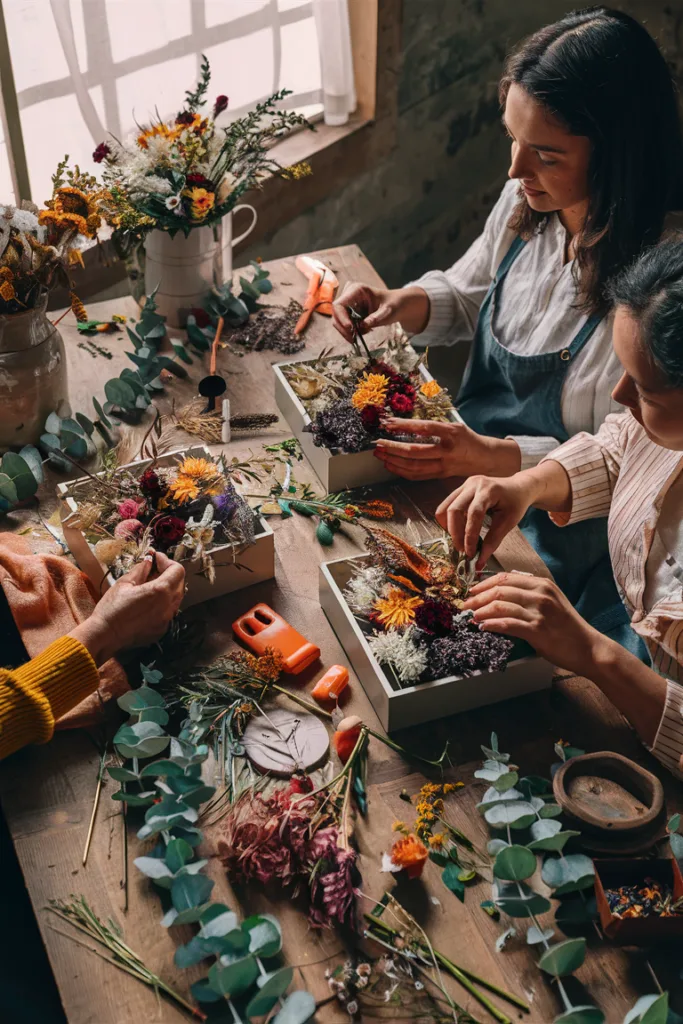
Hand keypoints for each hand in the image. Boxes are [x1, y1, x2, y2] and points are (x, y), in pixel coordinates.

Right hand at [71, 552, 185, 664]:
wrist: (105, 636)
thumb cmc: (112, 608)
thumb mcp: (124, 583)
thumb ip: (140, 570)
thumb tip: (149, 561)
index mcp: (160, 591)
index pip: (177, 570)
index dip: (167, 561)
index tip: (156, 559)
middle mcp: (168, 606)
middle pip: (180, 583)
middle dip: (168, 574)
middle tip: (153, 570)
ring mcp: (167, 619)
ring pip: (176, 598)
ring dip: (167, 589)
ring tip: (149, 586)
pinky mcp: (162, 629)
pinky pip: (168, 612)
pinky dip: (162, 604)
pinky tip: (147, 603)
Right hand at [332, 282, 429, 341]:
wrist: (397, 305)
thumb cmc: (394, 305)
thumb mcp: (388, 312)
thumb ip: (376, 317)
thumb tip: (362, 326)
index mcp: (357, 289)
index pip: (339, 305)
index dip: (341, 318)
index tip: (351, 329)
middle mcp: (349, 295)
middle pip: (336, 314)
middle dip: (344, 328)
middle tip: (356, 338)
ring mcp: (348, 304)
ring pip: (338, 321)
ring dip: (348, 331)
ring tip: (364, 333)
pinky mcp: (349, 312)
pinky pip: (344, 325)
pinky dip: (351, 331)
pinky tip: (364, 330)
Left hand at [375, 420, 520, 485]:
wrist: (485, 458)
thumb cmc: (468, 439)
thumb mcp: (455, 426)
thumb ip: (434, 426)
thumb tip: (406, 424)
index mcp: (452, 433)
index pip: (425, 428)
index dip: (405, 426)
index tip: (388, 423)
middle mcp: (448, 450)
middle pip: (416, 451)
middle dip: (393, 447)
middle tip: (378, 443)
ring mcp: (444, 465)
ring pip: (415, 466)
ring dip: (394, 461)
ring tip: (380, 454)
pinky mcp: (440, 475)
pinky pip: (418, 475)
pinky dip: (401, 471)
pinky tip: (390, 465)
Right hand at [436, 473, 534, 564]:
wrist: (517, 487)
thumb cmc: (516, 503)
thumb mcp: (509, 522)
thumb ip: (493, 541)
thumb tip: (479, 561)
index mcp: (489, 490)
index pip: (474, 514)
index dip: (469, 535)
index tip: (470, 553)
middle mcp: (474, 484)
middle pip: (454, 509)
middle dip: (455, 533)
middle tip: (462, 550)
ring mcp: (465, 485)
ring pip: (446, 507)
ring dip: (449, 528)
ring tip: (459, 541)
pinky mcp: (461, 489)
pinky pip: (447, 505)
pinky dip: (450, 521)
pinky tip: (459, 530)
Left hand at [463, 573, 600, 676]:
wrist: (588, 648)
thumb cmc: (567, 627)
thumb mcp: (551, 601)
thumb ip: (530, 594)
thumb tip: (502, 592)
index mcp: (542, 584)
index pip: (505, 578)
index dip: (484, 584)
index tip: (472, 592)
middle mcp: (540, 594)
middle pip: (499, 590)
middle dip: (478, 598)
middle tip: (465, 605)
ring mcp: (539, 612)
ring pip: (500, 605)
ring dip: (481, 611)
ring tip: (471, 617)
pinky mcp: (537, 630)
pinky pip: (507, 624)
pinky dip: (492, 624)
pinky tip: (484, 627)